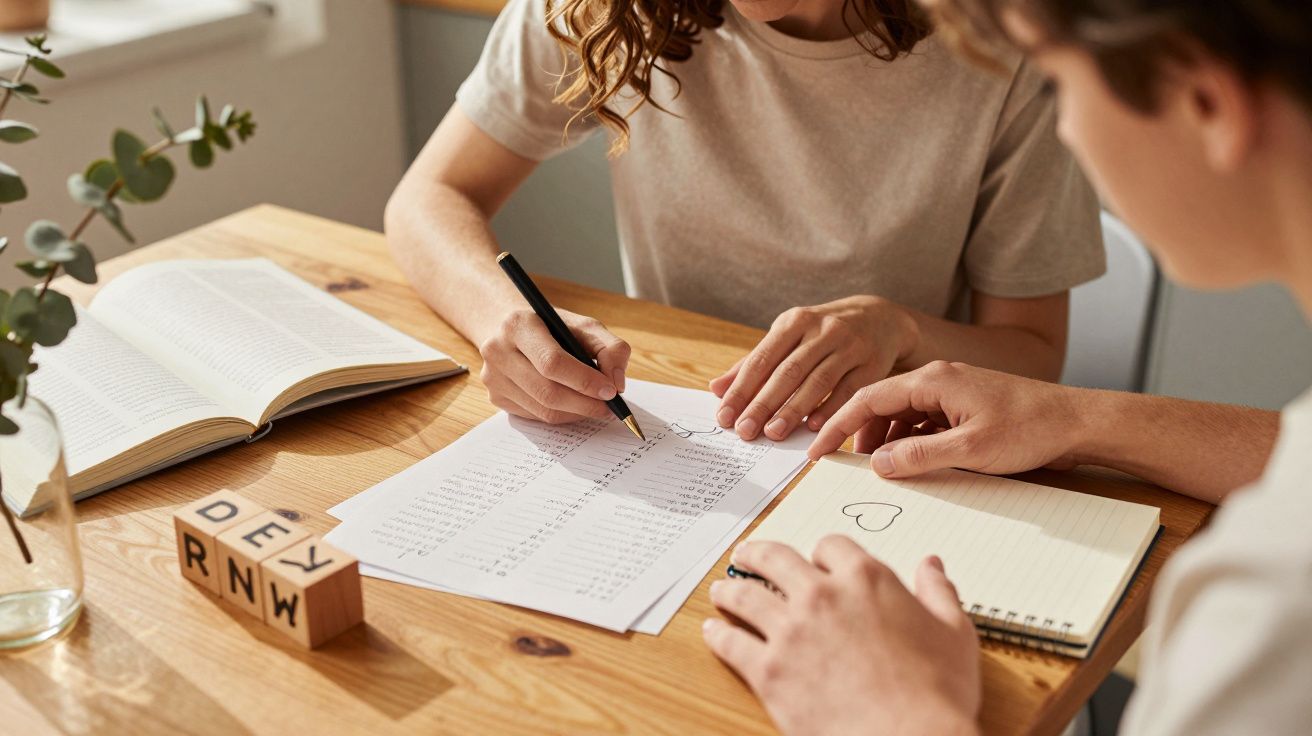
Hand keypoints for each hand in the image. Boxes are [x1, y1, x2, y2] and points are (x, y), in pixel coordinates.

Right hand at [477, 308, 630, 423]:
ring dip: (576, 413)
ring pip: (542, 410)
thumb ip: (609, 348)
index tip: (610, 391)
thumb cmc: (551, 327)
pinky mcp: (495, 396)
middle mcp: (498, 351)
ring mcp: (493, 377)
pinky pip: (535, 416)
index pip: (552, 362)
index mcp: (519, 325)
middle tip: (609, 407)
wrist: (510, 328)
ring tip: (597, 407)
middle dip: (585, 404)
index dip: (584, 381)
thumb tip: (617, 383)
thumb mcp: (583, 326)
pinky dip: (562, 415)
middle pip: (547, 392)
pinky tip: (575, 406)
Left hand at [704, 537, 980, 735]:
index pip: (831, 547)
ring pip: (746, 596)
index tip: (814, 561)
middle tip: (745, 554)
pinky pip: (732, 643)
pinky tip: (713, 631)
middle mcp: (821, 595)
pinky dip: (718, 634)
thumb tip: (932, 566)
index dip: (820, 553)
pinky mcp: (768, 669)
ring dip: (729, 590)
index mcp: (866, 579)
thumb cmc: (937, 693)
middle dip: (757, 554)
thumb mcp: (954, 634)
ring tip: (721, 590)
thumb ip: (939, 594)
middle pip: (776, 558)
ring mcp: (790, 630)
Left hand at [710, 296, 917, 441]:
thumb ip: (754, 363)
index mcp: (794, 322)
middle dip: (764, 403)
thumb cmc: (822, 333)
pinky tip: (813, 427)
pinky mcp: (872, 363)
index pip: (762, 358)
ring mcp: (849, 346)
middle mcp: (822, 330)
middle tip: (746, 431)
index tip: (725, 416)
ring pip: (817, 381)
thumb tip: (716, 389)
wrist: (879, 318)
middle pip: (788, 371)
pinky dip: (830, 409)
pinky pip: (848, 389)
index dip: (742, 389)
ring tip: (774, 433)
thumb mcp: (788, 337)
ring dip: (794, 410)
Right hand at [807, 361, 1087, 476]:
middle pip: (881, 403)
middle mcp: (939, 380)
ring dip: (885, 440)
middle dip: (858, 433)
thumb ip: (919, 457)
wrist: (1079, 423)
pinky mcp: (965, 407)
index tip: (818, 446)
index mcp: (934, 380)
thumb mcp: (970, 449)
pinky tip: (909, 462)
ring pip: (902, 414)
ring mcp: (952, 392)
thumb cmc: (1031, 429)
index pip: (869, 397)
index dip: (838, 423)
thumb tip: (878, 465)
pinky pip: (923, 421)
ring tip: (877, 467)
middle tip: (842, 462)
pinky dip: (909, 441)